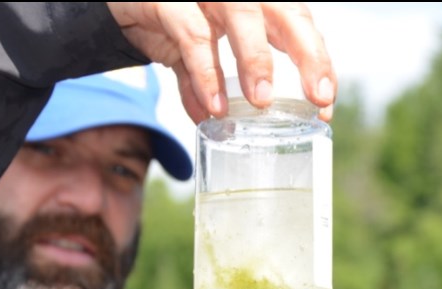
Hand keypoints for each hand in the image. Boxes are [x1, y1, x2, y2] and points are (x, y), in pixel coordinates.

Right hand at [107, 2, 335, 122]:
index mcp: (253, 2)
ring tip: (262, 104)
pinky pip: (192, 34)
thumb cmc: (166, 19)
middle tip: (317, 97)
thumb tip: (223, 123)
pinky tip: (214, 106)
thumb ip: (212, 81)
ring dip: (256, 61)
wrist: (116, 1)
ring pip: (242, 15)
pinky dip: (205, 73)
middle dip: (308, 55)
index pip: (298, 25)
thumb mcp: (197, 52)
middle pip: (285, 12)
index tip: (325, 103)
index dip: (317, 62)